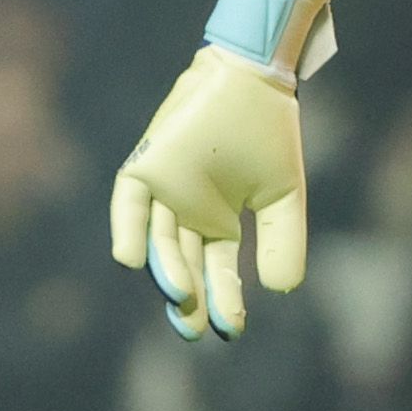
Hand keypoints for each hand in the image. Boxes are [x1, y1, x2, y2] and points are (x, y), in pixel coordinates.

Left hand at [110, 43, 306, 341]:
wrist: (255, 79)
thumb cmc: (269, 134)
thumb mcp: (284, 195)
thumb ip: (284, 241)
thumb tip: (280, 291)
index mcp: (218, 223)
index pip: (217, 272)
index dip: (223, 300)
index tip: (229, 330)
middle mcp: (187, 213)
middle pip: (185, 265)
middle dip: (188, 298)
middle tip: (193, 331)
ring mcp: (164, 191)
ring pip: (159, 241)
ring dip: (165, 270)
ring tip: (179, 296)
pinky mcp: (147, 165)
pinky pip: (129, 202)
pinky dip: (127, 229)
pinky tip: (131, 258)